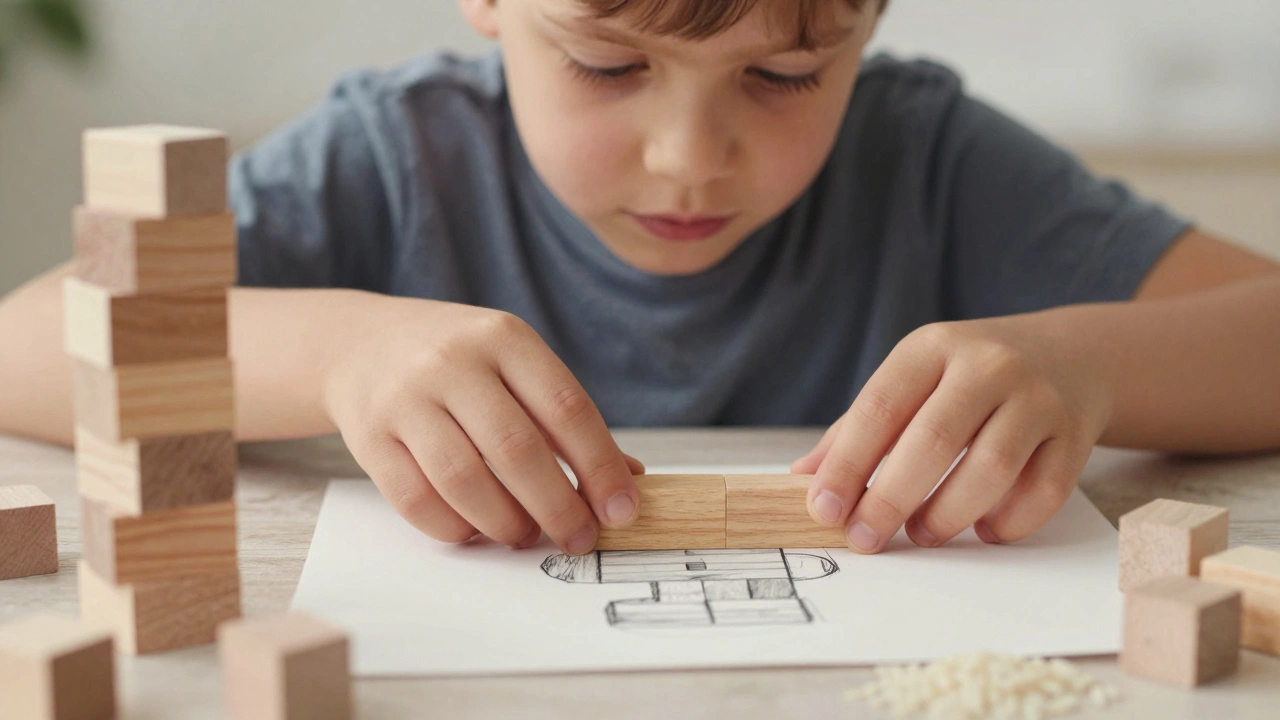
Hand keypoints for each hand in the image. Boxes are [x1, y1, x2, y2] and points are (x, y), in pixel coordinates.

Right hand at [320, 293, 641, 554]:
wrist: (361, 343)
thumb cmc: (458, 361)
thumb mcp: (515, 364)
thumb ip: (565, 419)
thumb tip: (628, 481)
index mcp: (503, 338)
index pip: (566, 408)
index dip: (601, 466)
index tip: (622, 510)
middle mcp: (452, 362)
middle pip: (516, 450)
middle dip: (558, 507)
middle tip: (579, 538)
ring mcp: (404, 398)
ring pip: (464, 481)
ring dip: (506, 523)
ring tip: (525, 535)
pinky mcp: (369, 437)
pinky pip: (416, 501)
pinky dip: (455, 528)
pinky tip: (476, 529)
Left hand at [793, 314, 1112, 551]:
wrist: (1071, 354)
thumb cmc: (970, 375)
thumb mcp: (912, 378)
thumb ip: (859, 426)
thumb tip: (804, 477)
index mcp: (932, 348)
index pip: (880, 408)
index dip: (847, 464)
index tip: (823, 509)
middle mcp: (987, 365)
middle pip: (933, 440)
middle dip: (890, 499)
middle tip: (866, 537)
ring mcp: (1037, 397)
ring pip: (990, 469)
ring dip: (948, 514)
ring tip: (922, 534)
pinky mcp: (1074, 433)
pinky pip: (1042, 492)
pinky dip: (1008, 522)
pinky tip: (983, 530)